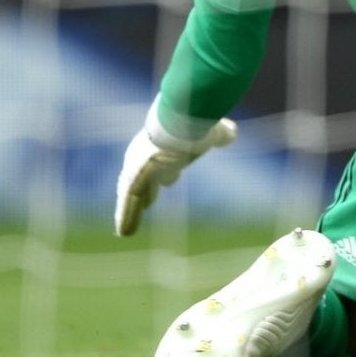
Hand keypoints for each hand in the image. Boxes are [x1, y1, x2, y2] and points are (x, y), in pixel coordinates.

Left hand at [113, 115, 237, 235]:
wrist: (180, 124)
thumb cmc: (198, 126)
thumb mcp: (213, 131)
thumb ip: (221, 134)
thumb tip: (232, 133)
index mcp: (166, 144)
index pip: (165, 162)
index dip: (168, 172)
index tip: (169, 181)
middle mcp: (147, 156)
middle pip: (146, 178)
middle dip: (147, 191)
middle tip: (148, 204)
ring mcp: (137, 168)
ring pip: (135, 194)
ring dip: (132, 211)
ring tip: (125, 230)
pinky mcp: (134, 180)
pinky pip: (130, 203)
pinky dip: (127, 217)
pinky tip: (124, 232)